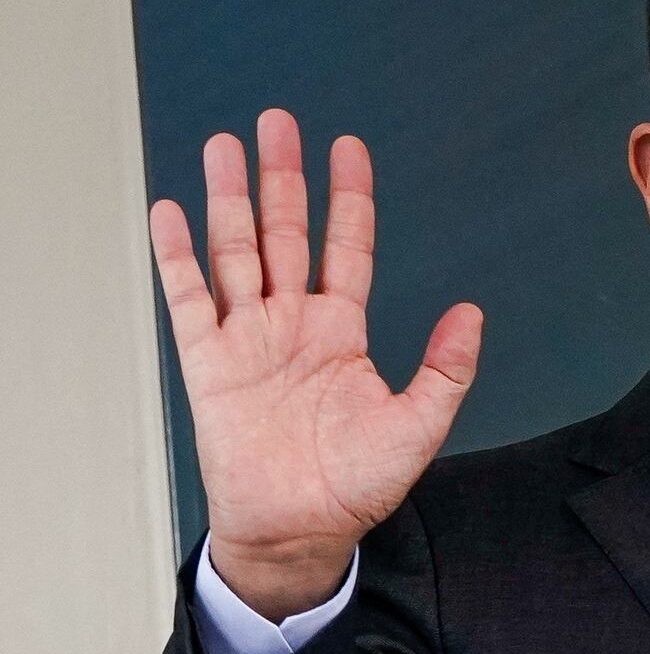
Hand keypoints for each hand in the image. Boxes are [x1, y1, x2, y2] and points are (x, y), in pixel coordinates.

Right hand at [148, 109, 481, 620]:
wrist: (300, 531)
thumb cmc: (357, 484)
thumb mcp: (418, 424)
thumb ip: (446, 368)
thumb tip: (472, 312)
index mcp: (342, 330)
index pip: (346, 246)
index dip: (348, 197)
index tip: (348, 147)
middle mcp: (293, 323)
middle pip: (286, 233)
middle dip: (282, 178)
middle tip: (278, 123)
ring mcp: (249, 339)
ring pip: (237, 252)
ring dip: (230, 200)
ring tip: (226, 146)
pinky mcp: (209, 364)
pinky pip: (189, 300)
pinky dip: (178, 256)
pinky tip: (172, 212)